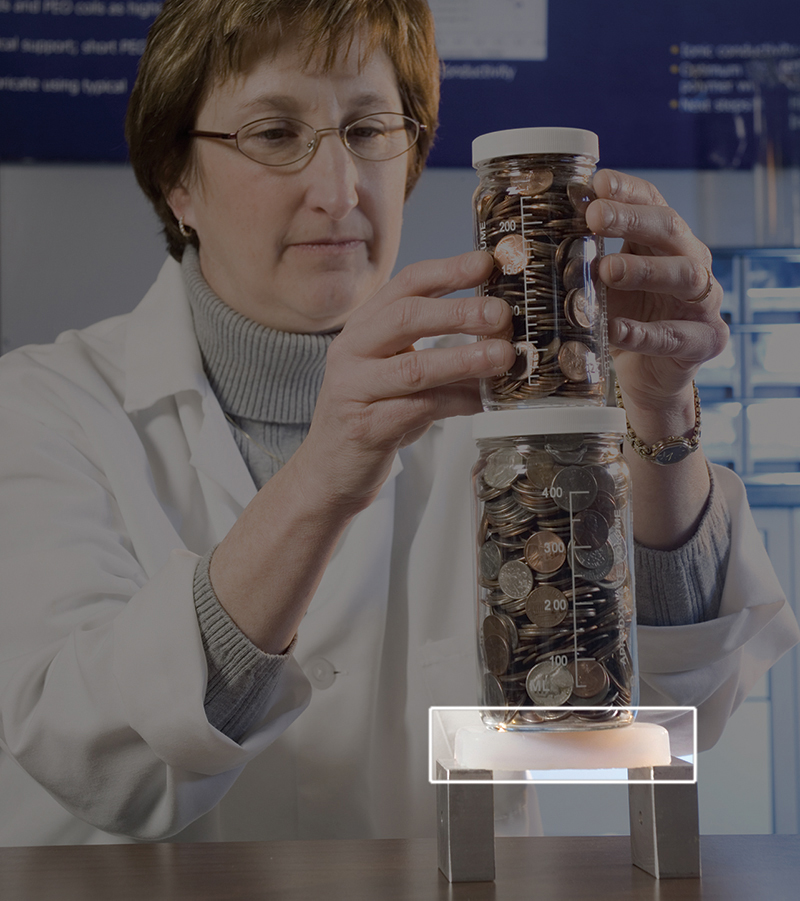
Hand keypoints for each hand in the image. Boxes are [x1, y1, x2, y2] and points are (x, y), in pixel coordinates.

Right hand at [299, 251, 514, 514]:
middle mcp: (352, 351)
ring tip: (502, 356)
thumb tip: (503, 336)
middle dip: (459, 312)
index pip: (406, 284)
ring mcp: (353, 389)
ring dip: (464, 359)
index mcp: (363, 327)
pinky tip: (484, 400)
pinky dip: (458, 403)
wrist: (331, 470)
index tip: (487, 264)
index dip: (448, 270)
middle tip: (501, 314)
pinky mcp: (365, 427)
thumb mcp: (400, 373)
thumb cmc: (374, 414)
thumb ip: (439, 350)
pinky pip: (420, 409)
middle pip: (406, 318)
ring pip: (414, 367)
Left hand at [585, 170, 728, 428]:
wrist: (647, 377)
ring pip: (686, 275)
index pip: (652, 203)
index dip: (627, 190)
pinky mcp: (705, 340)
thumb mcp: (598, 287)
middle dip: (631, 219)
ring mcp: (703, 302)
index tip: (596, 182)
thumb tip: (534, 236)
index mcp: (665, 243)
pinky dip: (645, 332)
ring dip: (644, 269)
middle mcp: (692, 263)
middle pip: (670, 229)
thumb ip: (580, 262)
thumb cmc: (623, 321)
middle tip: (592, 217)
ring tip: (607, 269)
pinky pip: (676, 334)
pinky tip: (617, 329)